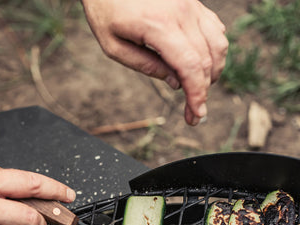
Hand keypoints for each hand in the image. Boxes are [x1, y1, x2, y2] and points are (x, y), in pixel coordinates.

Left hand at [82, 0, 227, 125]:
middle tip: (194, 113)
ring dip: (212, 72)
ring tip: (197, 89)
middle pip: (206, 60)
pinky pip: (215, 28)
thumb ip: (146, 65)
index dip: (197, 95)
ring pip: (218, 44)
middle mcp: (182, 13)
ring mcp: (191, 4)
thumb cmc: (105, 8)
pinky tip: (201, 64)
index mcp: (159, 26)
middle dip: (203, 92)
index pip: (189, 67)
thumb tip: (175, 83)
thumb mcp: (113, 45)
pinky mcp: (193, 1)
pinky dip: (214, 51)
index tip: (196, 115)